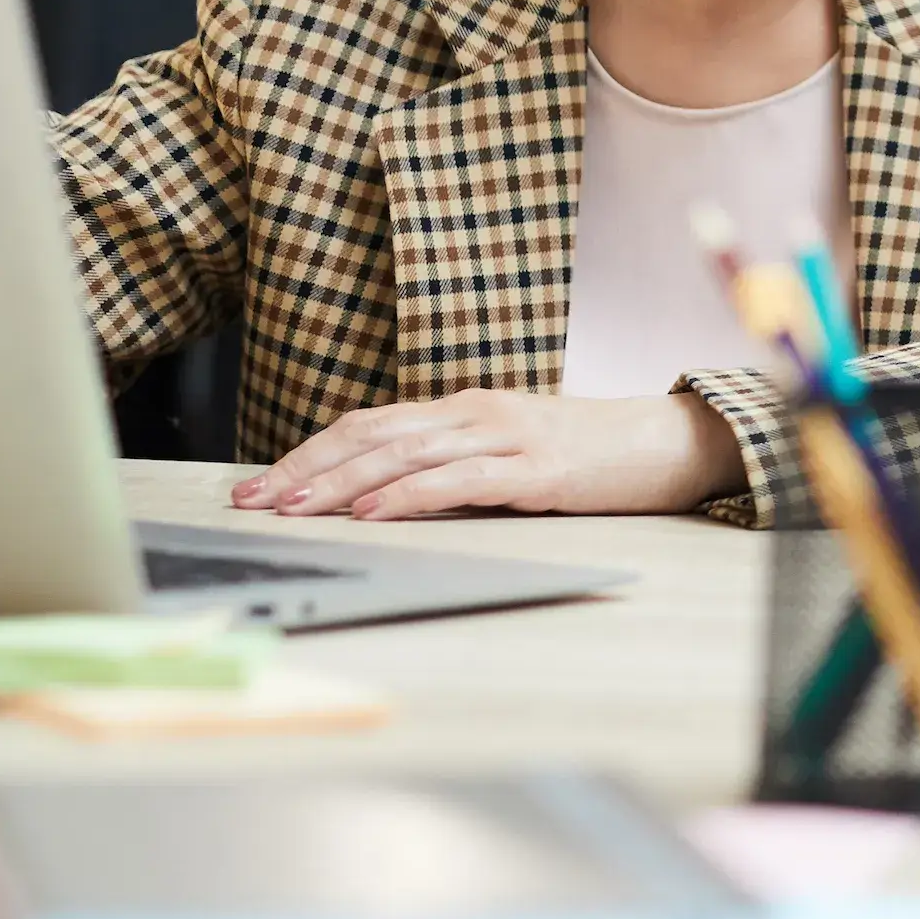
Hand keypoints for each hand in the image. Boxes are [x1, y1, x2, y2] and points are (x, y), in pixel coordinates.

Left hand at [230, 390, 747, 519]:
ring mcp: (506, 436)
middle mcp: (475, 412)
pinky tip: (373, 510)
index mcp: (463, 408)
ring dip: (340, 483)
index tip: (259, 483)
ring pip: (403, 455)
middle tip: (253, 499)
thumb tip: (380, 493)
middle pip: (371, 435)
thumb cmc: (585, 454)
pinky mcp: (536, 470)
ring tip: (293, 508)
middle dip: (305, 469)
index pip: (367, 424)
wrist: (666, 442)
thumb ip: (451, 461)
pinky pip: (459, 479)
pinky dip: (409, 494)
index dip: (308, 452)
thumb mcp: (507, 450)